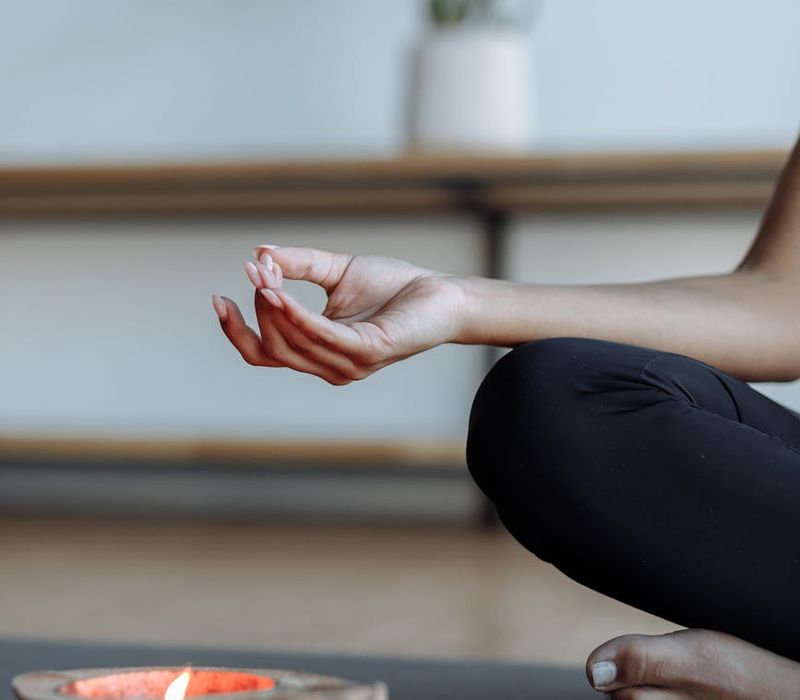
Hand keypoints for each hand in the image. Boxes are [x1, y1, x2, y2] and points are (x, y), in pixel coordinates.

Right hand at [211, 246, 468, 384]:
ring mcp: (348, 364)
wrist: (440, 292)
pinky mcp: (367, 352)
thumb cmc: (394, 287)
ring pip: (291, 344)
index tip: (218, 297)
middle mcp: (329, 365)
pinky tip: (279, 292)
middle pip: (271, 348)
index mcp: (318, 350)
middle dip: (256, 310)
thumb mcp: (336, 271)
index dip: (236, 331)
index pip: (263, 353)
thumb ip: (299, 265)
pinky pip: (320, 335)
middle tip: (255, 271)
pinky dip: (295, 314)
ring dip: (272, 307)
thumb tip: (260, 254)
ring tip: (264, 274)